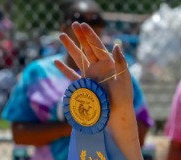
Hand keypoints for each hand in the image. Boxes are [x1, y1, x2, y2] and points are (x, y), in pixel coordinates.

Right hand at [54, 23, 137, 143]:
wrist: (116, 115)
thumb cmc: (123, 99)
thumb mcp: (124, 80)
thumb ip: (120, 62)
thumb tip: (116, 45)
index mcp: (109, 64)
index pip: (98, 46)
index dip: (90, 35)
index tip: (82, 24)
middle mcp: (99, 68)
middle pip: (87, 48)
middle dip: (80, 36)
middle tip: (73, 23)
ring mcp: (90, 76)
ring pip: (78, 58)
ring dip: (70, 47)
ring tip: (61, 35)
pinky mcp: (84, 86)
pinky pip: (72, 76)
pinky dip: (64, 69)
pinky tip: (56, 61)